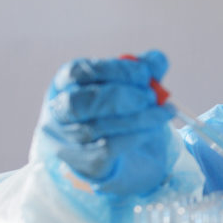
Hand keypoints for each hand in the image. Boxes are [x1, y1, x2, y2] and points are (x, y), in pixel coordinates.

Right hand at [35, 50, 176, 195]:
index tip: (146, 73)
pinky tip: (153, 129)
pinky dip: (136, 136)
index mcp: (65, 83)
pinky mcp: (82, 162)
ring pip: (97, 129)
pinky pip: (108, 149)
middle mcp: (59, 112)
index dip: (114, 70)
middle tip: (151, 96)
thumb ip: (144, 69)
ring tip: (163, 113)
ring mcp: (66, 140)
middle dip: (120, 96)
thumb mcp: (131, 84)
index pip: (79, 72)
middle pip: (78, 103)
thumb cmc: (120, 109)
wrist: (119, 152)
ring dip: (138, 118)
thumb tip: (157, 59)